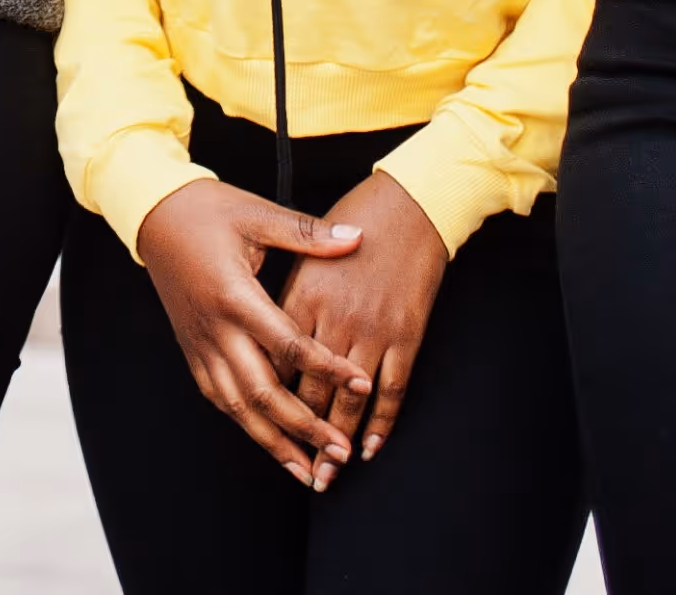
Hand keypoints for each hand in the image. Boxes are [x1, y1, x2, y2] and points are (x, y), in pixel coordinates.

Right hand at [133, 179, 369, 486]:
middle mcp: (216, 330)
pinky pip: (219, 398)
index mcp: (235, 296)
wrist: (153, 215)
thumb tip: (356, 238)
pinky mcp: (192, 351)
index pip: (288, 346)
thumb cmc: (206, 210)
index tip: (362, 385)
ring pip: (237, 407)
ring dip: (273, 441)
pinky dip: (244, 424)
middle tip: (339, 451)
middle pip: (263, 393)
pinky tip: (266, 439)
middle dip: (303, 427)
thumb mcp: (258, 213)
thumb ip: (308, 233)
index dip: (327, 369)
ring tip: (306, 468)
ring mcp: (200, 346)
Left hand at [281, 171, 448, 462]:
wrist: (412, 202)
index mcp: (302, 295)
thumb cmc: (358, 215)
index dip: (269, 399)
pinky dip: (382, 422)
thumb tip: (267, 328)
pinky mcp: (405, 334)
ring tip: (329, 473)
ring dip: (339, 441)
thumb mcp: (308, 245)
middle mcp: (334, 319)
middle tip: (297, 470)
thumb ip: (287, 291)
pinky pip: (391, 389)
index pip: (277, 360)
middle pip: (310, 390)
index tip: (262, 427)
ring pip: (350, 399)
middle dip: (301, 436)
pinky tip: (372, 445)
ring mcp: (372, 329)